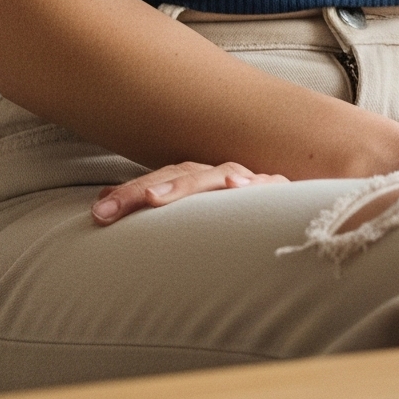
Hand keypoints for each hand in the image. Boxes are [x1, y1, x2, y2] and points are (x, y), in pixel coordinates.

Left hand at [92, 160, 289, 224]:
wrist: (300, 218)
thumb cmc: (241, 224)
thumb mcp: (196, 219)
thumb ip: (152, 210)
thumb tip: (100, 202)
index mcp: (204, 183)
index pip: (163, 178)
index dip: (130, 192)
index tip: (97, 212)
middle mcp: (226, 178)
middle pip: (183, 173)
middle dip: (143, 191)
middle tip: (108, 210)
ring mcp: (254, 184)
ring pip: (218, 175)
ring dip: (186, 186)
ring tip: (154, 200)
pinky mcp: (282, 196)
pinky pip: (269, 187)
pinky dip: (253, 185)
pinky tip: (236, 188)